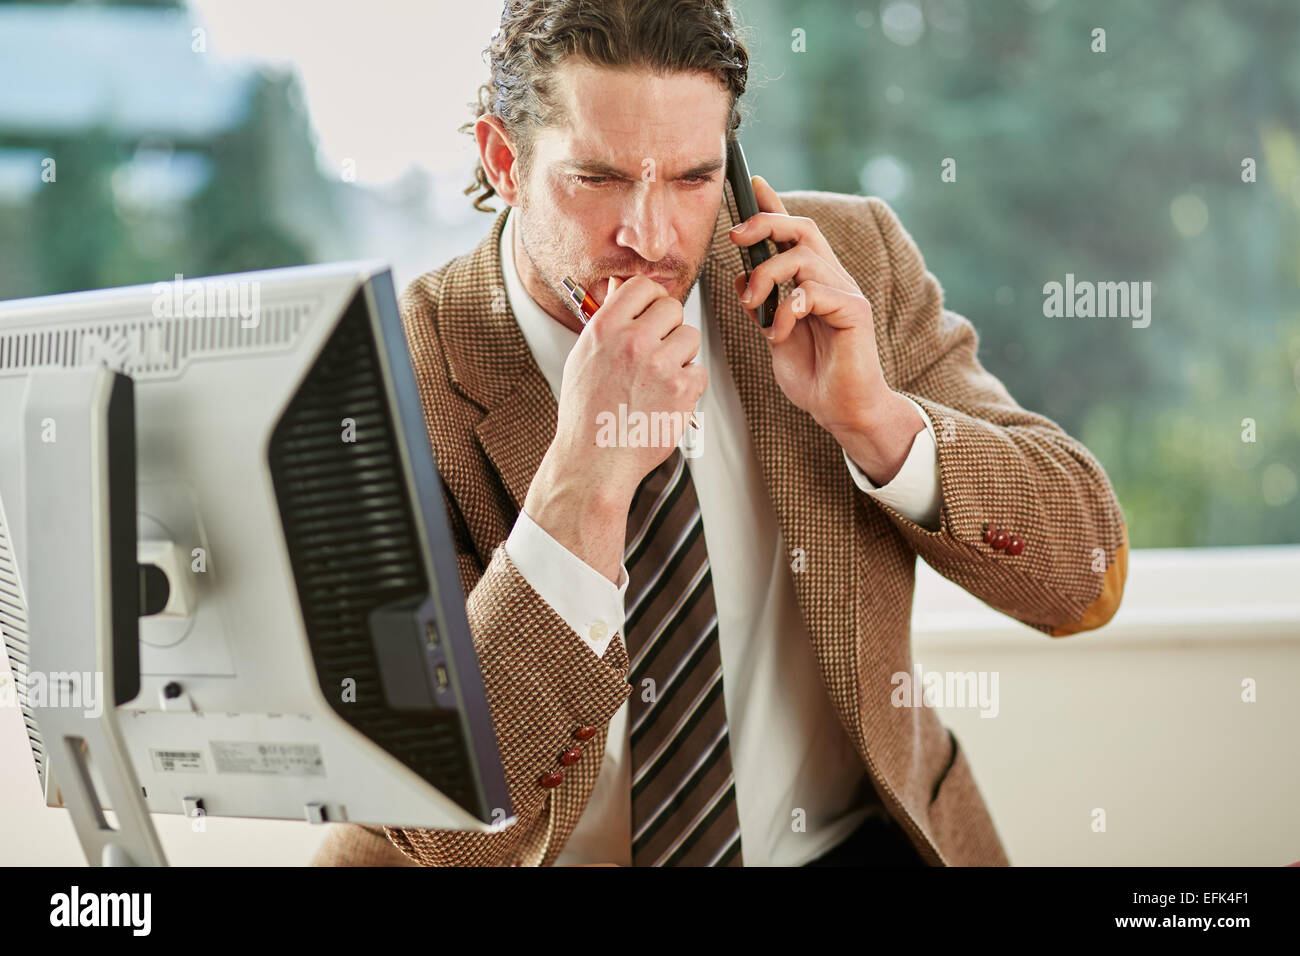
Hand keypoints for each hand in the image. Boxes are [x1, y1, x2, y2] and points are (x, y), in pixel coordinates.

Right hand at [547, 274, 706, 502]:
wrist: (595, 460)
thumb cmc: (588, 413)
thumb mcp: (584, 358)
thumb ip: (606, 322)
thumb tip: (619, 287)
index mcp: (605, 329)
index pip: (643, 286)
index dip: (650, 300)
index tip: (650, 316)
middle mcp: (633, 341)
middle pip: (673, 307)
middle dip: (669, 328)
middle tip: (657, 352)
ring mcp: (659, 365)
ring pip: (691, 337)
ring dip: (681, 356)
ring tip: (658, 380)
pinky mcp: (681, 389)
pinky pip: (700, 370)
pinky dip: (689, 385)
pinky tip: (666, 399)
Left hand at [729, 176, 891, 435]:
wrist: (841, 411)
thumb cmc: (814, 376)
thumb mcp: (775, 336)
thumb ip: (762, 306)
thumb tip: (741, 280)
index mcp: (813, 281)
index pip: (794, 233)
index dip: (774, 206)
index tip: (752, 184)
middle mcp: (832, 280)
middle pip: (803, 229)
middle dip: (766, 223)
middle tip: (736, 236)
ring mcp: (846, 293)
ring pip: (804, 257)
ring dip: (768, 276)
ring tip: (755, 305)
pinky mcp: (855, 312)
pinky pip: (815, 292)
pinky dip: (788, 310)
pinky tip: (781, 332)